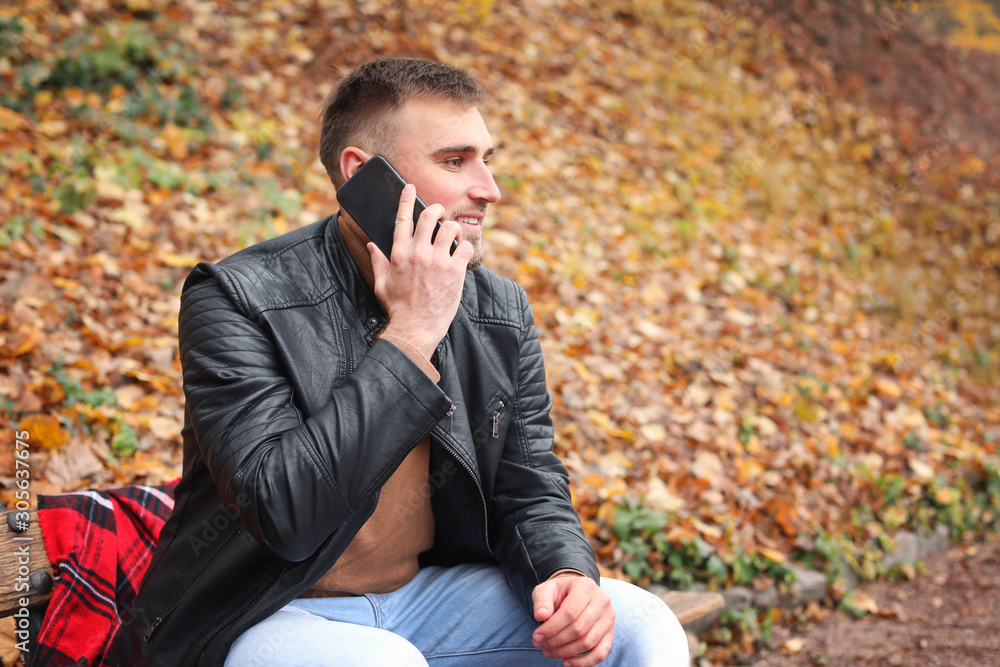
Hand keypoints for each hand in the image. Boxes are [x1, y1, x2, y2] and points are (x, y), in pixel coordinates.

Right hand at [370, 184, 474, 358]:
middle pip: (430, 216)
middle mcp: (418, 253)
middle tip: (440, 213)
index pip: (402, 219)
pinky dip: (465, 248)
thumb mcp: (382, 283)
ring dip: (453, 229)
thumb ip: (378, 261)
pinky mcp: (454, 272)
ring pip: (450, 228)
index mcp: (399, 254)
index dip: (406, 199)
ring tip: (452, 238)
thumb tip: (372, 245)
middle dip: (436, 209)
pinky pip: (464, 248)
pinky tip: (461, 255)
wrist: (415, 328)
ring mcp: (438, 261)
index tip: (409, 187)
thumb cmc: (398, 308)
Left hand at [532, 574, 614, 666]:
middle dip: (556, 641)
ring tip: (548, 652)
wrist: (577, 593)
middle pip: (579, 629)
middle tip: (540, 645)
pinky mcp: (610, 633)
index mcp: (586, 587)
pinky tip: (566, 662)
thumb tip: (540, 616)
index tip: (536, 636)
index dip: (551, 628)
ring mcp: (608, 618)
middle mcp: (602, 601)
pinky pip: (600, 653)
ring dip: (566, 652)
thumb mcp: (547, 589)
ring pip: (588, 642)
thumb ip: (542, 600)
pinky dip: (583, 662)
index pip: (569, 612)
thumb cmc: (560, 592)